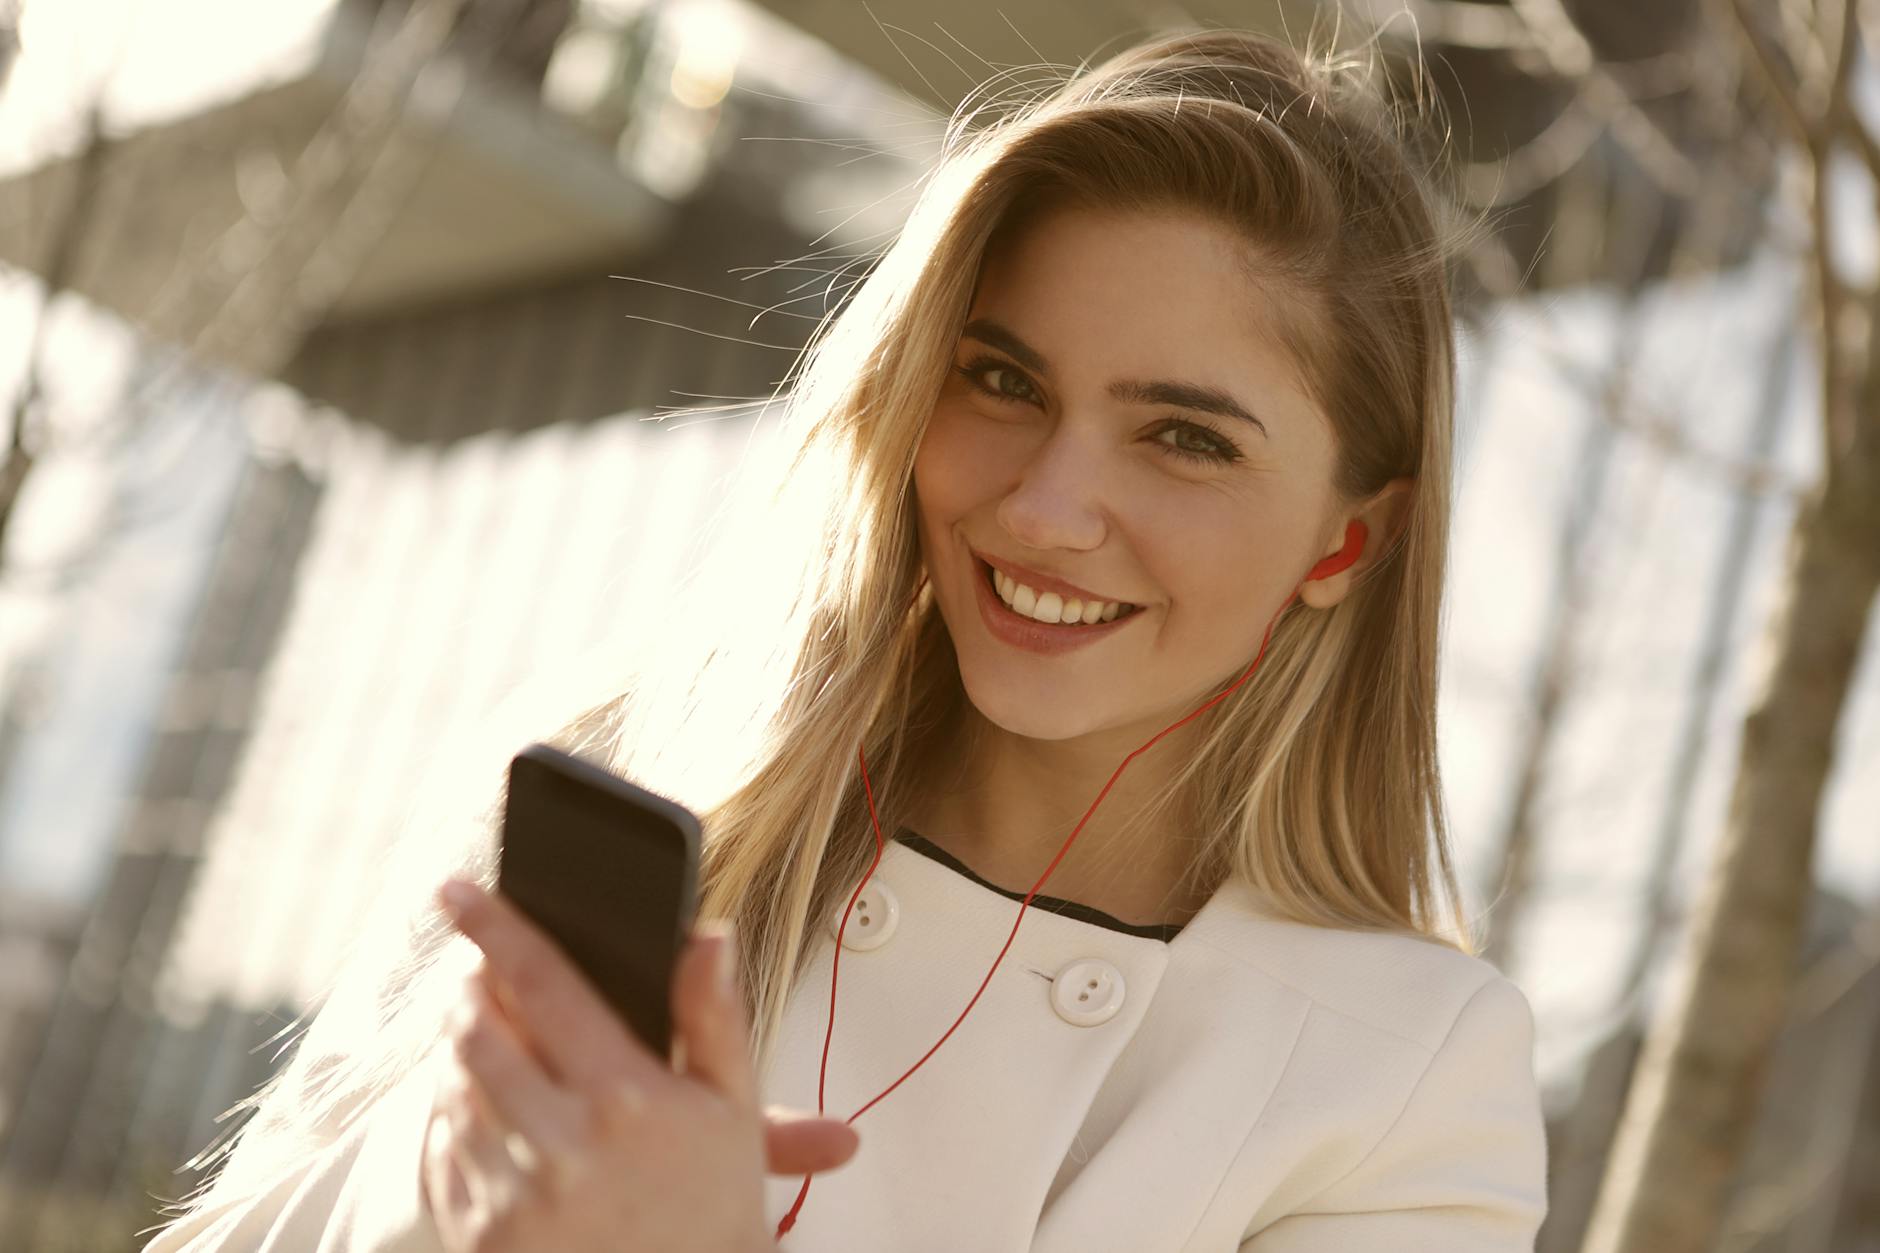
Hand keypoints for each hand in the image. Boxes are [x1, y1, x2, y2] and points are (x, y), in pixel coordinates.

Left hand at [422, 877, 857, 1251]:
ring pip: (451, 1087)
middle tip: (482, 972)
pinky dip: (456, 1119)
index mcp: (625, 1096)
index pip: (540, 983)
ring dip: (464, 1051)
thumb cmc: (713, 1200)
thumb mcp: (733, 1104)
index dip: (494, 926)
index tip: (456, 888)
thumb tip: (708, 934)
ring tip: (501, 1047)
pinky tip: (499, 1116)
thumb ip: (715, 1014)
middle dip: (471, 988)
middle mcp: (561, 1143)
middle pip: (474, 1028)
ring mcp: (515, 1193)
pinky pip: (441, 1151)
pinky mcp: (482, 1236)